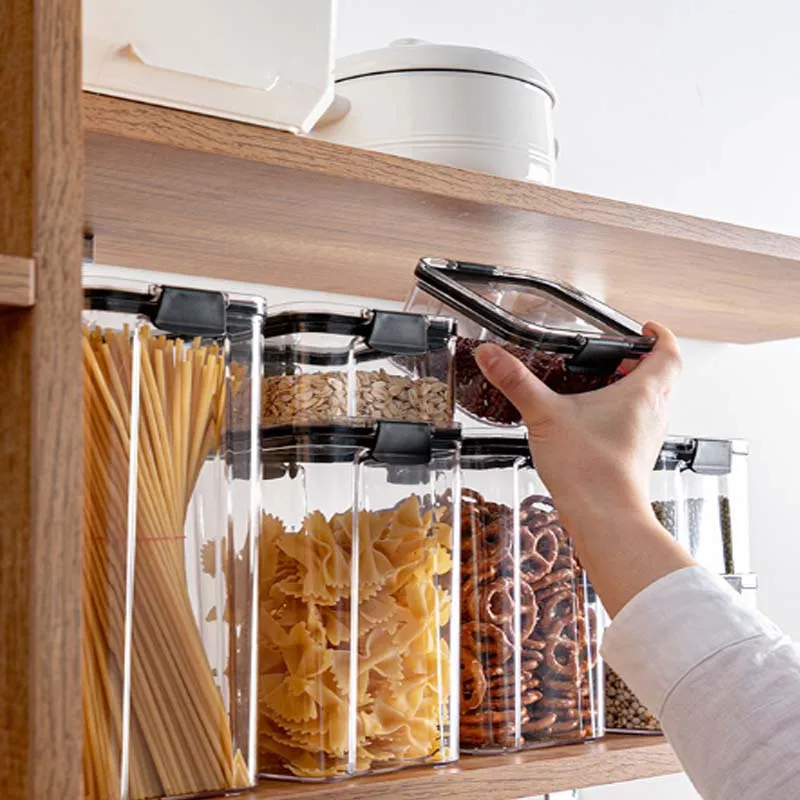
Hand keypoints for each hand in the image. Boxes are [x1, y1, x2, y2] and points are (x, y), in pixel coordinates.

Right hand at [475, 322, 692, 615]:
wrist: (603, 516)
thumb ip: (515, 381)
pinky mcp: (635, 456)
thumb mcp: (544, 414)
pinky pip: (636, 425)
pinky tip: (589, 421)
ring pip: (650, 402)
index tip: (644, 328)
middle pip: (660, 376)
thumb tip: (491, 355)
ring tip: (596, 386)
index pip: (668, 351)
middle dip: (637, 361)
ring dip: (630, 389)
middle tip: (611, 355)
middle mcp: (654, 412)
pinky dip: (620, 415)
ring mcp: (647, 437)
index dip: (658, 335)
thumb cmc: (589, 469)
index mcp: (643, 392)